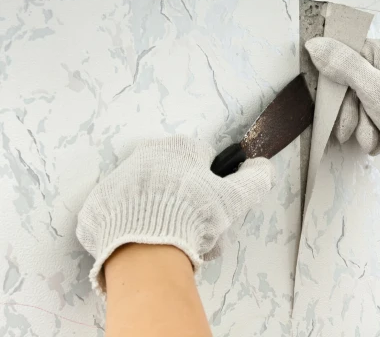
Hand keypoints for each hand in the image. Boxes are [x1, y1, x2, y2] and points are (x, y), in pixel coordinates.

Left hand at [76, 135, 274, 293]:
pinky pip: (122, 215)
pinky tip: (145, 243)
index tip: (212, 207)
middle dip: (186, 201)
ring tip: (170, 240)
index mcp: (178, 148)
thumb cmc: (192, 216)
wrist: (143, 249)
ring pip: (150, 197)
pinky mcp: (98, 206)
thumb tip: (262, 165)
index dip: (213, 185)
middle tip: (194, 228)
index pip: (203, 160)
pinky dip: (134, 228)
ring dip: (161, 214)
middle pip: (175, 179)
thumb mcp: (235, 198)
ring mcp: (117, 179)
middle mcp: (145, 155)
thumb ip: (255, 178)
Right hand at [305, 37, 379, 185]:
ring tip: (371, 138)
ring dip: (359, 124)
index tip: (335, 101)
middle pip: (347, 82)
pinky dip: (367, 127)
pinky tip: (377, 137)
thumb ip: (345, 66)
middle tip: (351, 130)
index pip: (346, 54)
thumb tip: (316, 44)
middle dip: (351, 112)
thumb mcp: (373, 90)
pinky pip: (363, 111)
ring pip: (353, 100)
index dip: (337, 80)